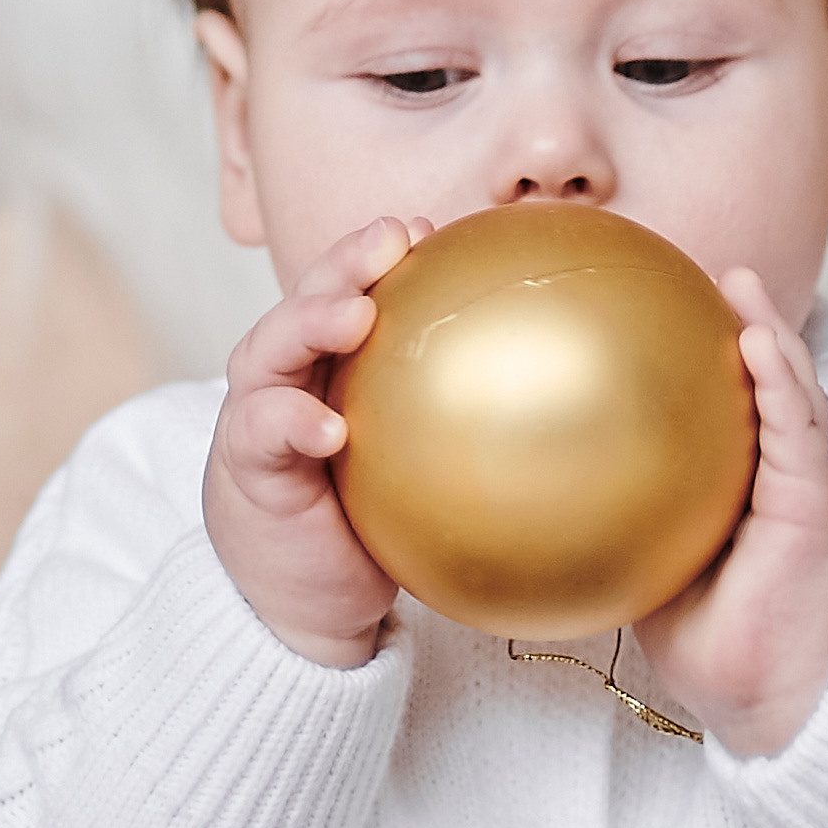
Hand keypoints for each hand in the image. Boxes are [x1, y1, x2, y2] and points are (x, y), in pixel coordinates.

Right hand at [203, 216, 430, 667]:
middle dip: (346, 262)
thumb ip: (472, 424)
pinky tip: (331, 429)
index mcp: (331, 364)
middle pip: (310, 299)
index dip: (380, 252)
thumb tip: (577, 394)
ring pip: (272, 349)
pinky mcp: (250, 467)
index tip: (428, 229)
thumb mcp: (426, 465)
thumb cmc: (368, 524)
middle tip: (392, 239)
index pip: (353, 289)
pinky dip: (292, 423)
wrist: (303, 597)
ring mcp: (260, 415)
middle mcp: (289, 375)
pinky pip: (264, 433)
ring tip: (354, 313)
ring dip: (311, 322)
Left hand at [636, 271, 827, 755]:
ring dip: (769, 331)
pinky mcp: (818, 503)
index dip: (709, 367)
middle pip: (768, 388)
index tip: (665, 317)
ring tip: (739, 280)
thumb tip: (531, 513)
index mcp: (753, 495)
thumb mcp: (655, 581)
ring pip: (794, 393)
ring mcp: (810, 487)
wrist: (784, 705)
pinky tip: (756, 340)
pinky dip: (782, 380)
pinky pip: (800, 430)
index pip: (733, 416)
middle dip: (743, 327)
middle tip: (703, 274)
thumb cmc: (725, 655)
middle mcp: (787, 481)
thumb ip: (622, 534)